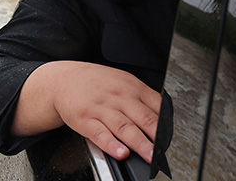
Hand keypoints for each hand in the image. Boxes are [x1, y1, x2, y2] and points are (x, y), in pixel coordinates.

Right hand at [12, 61, 160, 162]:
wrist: (63, 79)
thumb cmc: (96, 83)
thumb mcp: (122, 81)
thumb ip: (143, 98)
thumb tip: (164, 117)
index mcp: (131, 88)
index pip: (155, 106)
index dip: (166, 125)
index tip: (173, 139)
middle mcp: (118, 97)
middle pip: (142, 118)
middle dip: (156, 137)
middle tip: (166, 152)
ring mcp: (101, 109)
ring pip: (124, 127)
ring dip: (138, 143)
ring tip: (149, 155)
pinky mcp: (85, 120)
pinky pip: (100, 134)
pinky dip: (110, 144)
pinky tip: (119, 152)